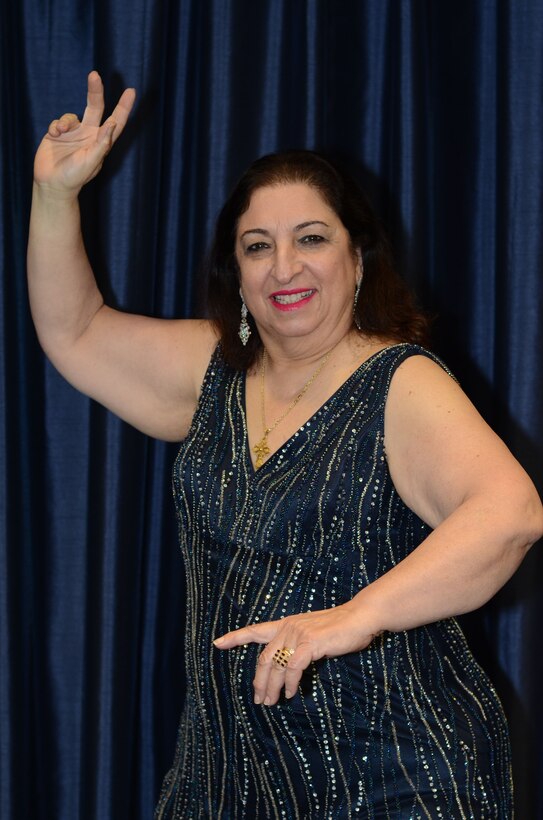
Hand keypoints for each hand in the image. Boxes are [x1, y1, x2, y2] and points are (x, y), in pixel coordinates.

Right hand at [33, 71, 135, 196]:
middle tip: (94, 75)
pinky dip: (56, 125)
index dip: (124, 107)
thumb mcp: (91, 161)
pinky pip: (58, 122)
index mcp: (101, 142)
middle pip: (95, 108)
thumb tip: (111, 123)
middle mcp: (89, 135)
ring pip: (72, 115)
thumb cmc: (74, 177)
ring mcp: (73, 134)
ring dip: (66, 120)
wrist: (52, 184)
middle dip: (95, 91)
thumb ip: (102, 143)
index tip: (131, 91)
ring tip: (61, 132)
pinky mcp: (58, 135)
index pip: (116, 121)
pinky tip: (54, 135)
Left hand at [213, 602, 378, 705]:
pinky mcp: (310, 643)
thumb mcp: (314, 634)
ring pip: (276, 665)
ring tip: (270, 702)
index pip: (256, 630)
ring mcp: (298, 634)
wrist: (361, 617)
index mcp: (287, 624)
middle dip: (259, 681)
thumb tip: (290, 665)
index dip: (236, 637)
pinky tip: (290, 693)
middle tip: (258, 699)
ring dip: (271, 687)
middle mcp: (288, 627)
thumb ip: (300, 645)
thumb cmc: (341, 627)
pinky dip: (290, 683)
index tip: (217, 643)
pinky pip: (293, 668)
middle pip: (264, 658)